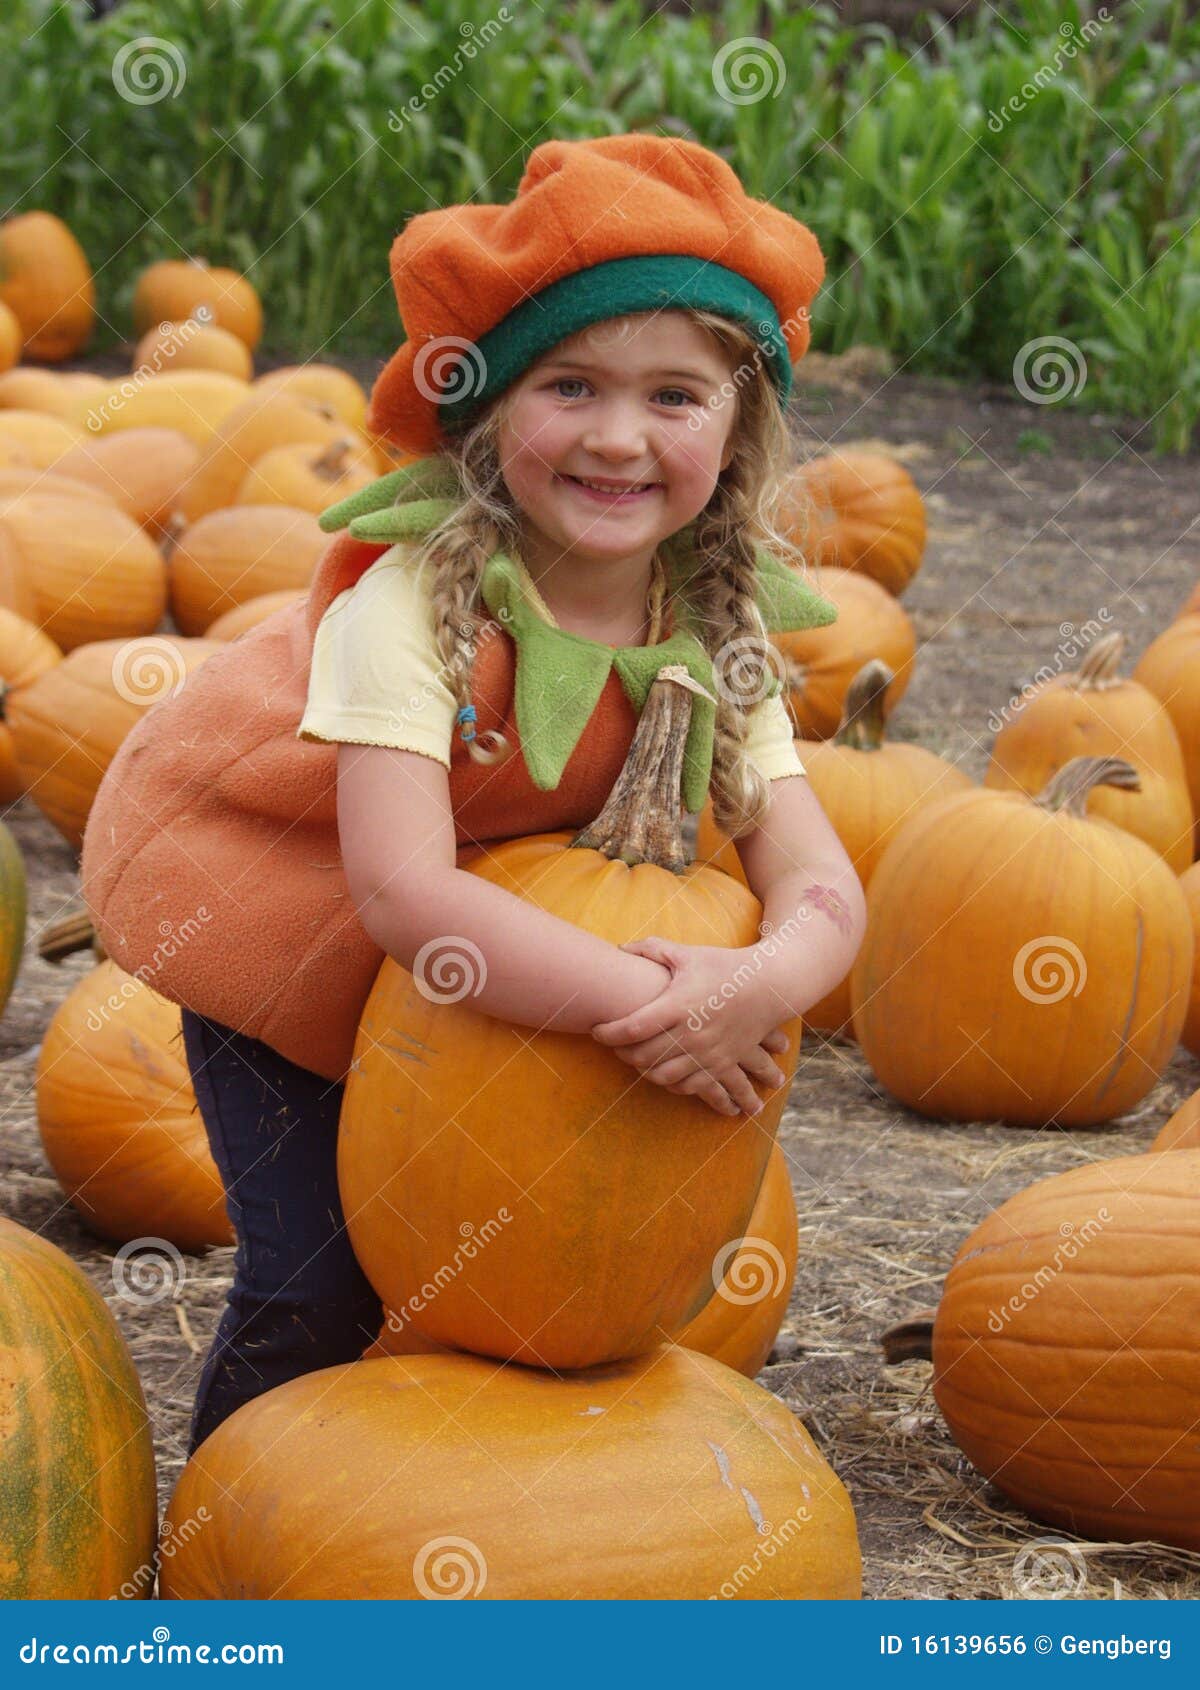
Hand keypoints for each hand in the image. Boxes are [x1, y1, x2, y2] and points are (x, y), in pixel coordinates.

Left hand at [591, 935, 793, 1118]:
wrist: (770, 986)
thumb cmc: (725, 966)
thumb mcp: (688, 954)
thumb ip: (652, 950)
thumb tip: (620, 948)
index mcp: (680, 1004)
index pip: (632, 1027)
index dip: (607, 1032)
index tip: (595, 1030)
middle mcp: (692, 1033)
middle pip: (642, 1055)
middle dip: (620, 1052)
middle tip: (612, 1043)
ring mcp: (707, 1052)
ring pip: (661, 1075)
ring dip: (641, 1069)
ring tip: (633, 1056)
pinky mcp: (720, 1064)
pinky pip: (686, 1085)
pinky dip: (667, 1081)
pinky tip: (660, 1068)